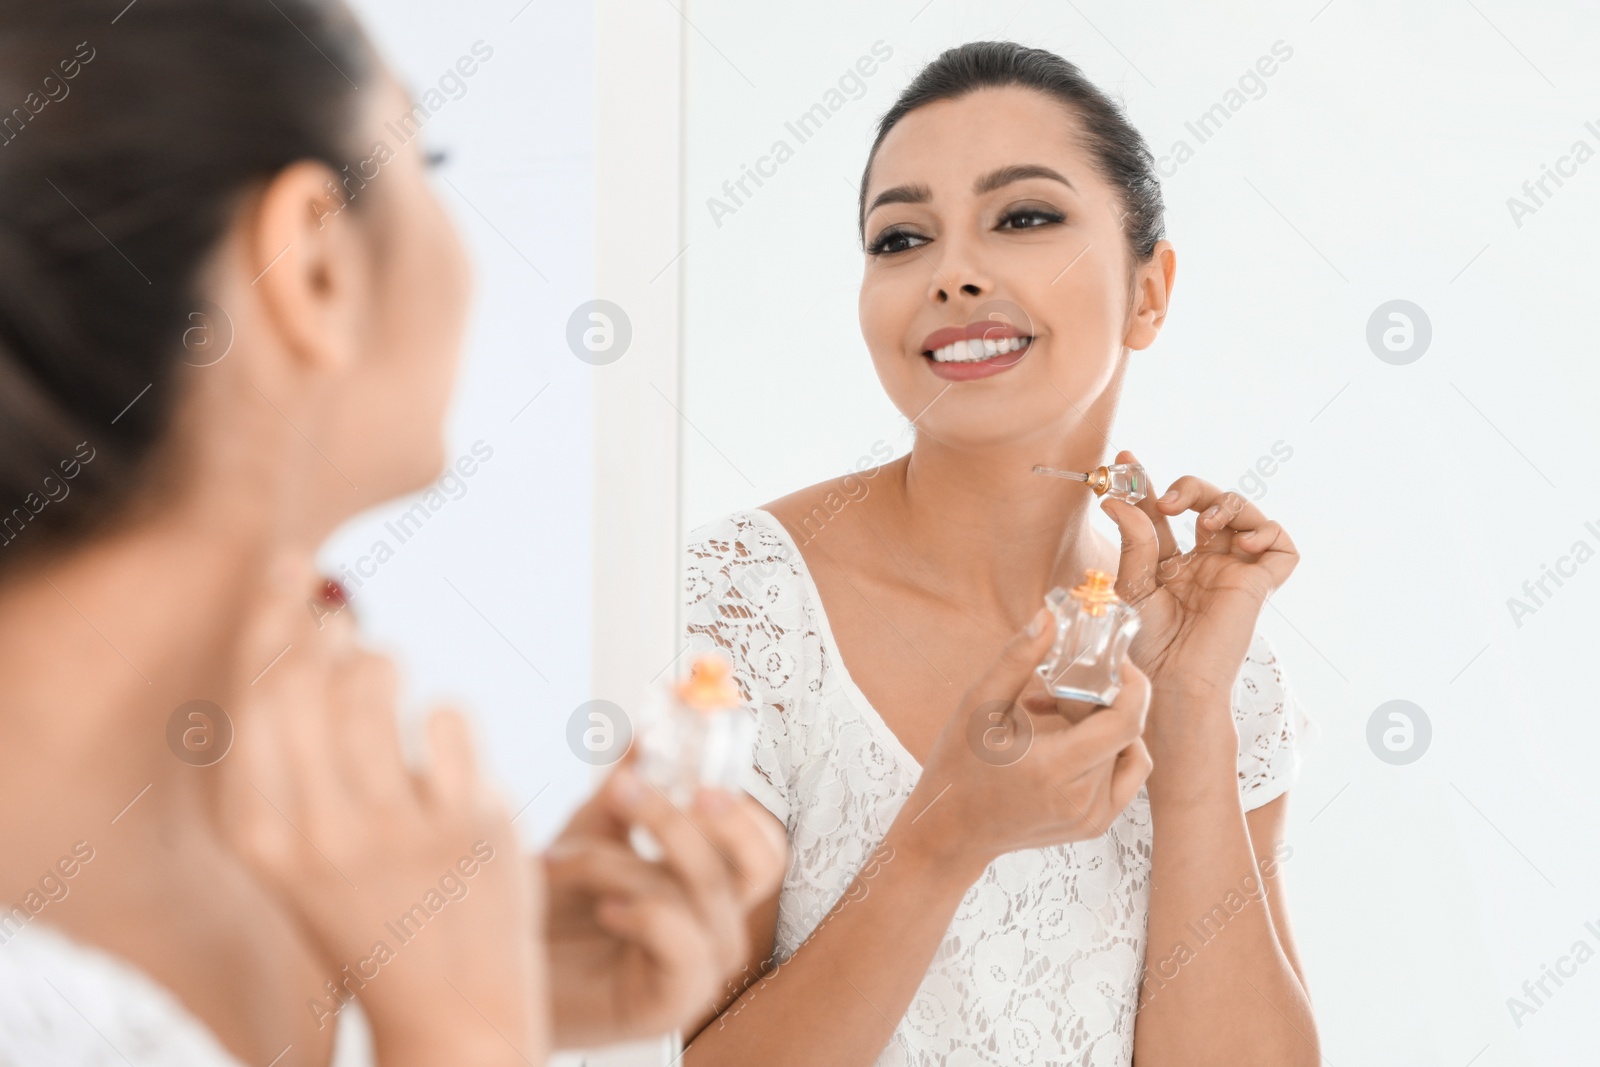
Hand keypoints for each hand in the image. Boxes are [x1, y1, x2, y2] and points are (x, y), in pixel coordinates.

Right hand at [220, 555, 545, 1066]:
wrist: (448, 1008)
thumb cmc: (367, 905)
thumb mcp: (301, 844)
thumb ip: (293, 746)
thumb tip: (315, 615)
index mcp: (258, 836)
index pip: (249, 691)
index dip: (269, 613)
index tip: (286, 564)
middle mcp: (316, 830)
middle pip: (305, 673)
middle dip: (321, 621)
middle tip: (338, 613)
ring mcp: (396, 828)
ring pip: (378, 678)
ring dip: (384, 659)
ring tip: (386, 676)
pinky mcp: (471, 825)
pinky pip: (452, 715)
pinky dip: (447, 718)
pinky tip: (443, 753)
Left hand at [542, 754, 786, 1047]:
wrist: (505, 970)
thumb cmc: (555, 909)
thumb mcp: (591, 833)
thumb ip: (627, 788)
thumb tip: (649, 736)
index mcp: (711, 886)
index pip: (763, 843)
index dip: (742, 797)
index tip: (697, 749)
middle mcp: (717, 925)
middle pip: (759, 863)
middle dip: (706, 815)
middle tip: (636, 785)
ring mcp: (702, 969)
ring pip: (700, 891)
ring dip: (622, 862)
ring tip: (560, 860)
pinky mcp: (673, 1004)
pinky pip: (683, 943)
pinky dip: (641, 914)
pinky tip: (603, 910)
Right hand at [906, 610, 1152, 878]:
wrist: (952, 833)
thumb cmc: (958, 768)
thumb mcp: (977, 707)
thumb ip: (1016, 660)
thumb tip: (1049, 618)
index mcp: (1055, 770)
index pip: (1126, 721)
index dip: (1130, 683)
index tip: (1112, 659)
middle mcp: (1084, 800)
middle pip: (1124, 731)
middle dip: (1102, 697)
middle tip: (1061, 685)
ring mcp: (1094, 818)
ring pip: (1128, 750)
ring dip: (1103, 723)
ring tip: (1058, 714)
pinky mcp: (1096, 825)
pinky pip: (1124, 775)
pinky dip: (1107, 749)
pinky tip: (1068, 739)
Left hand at [1098, 449, 1299, 702]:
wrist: (1175, 682)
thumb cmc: (1148, 646)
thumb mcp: (1132, 587)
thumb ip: (1132, 542)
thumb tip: (1116, 499)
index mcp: (1170, 563)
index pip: (1163, 512)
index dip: (1146, 483)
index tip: (1124, 459)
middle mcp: (1204, 562)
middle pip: (1207, 501)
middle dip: (1190, 487)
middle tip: (1167, 499)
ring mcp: (1234, 571)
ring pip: (1244, 513)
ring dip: (1224, 502)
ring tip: (1204, 522)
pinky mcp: (1260, 584)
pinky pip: (1281, 545)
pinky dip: (1268, 531)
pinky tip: (1244, 542)